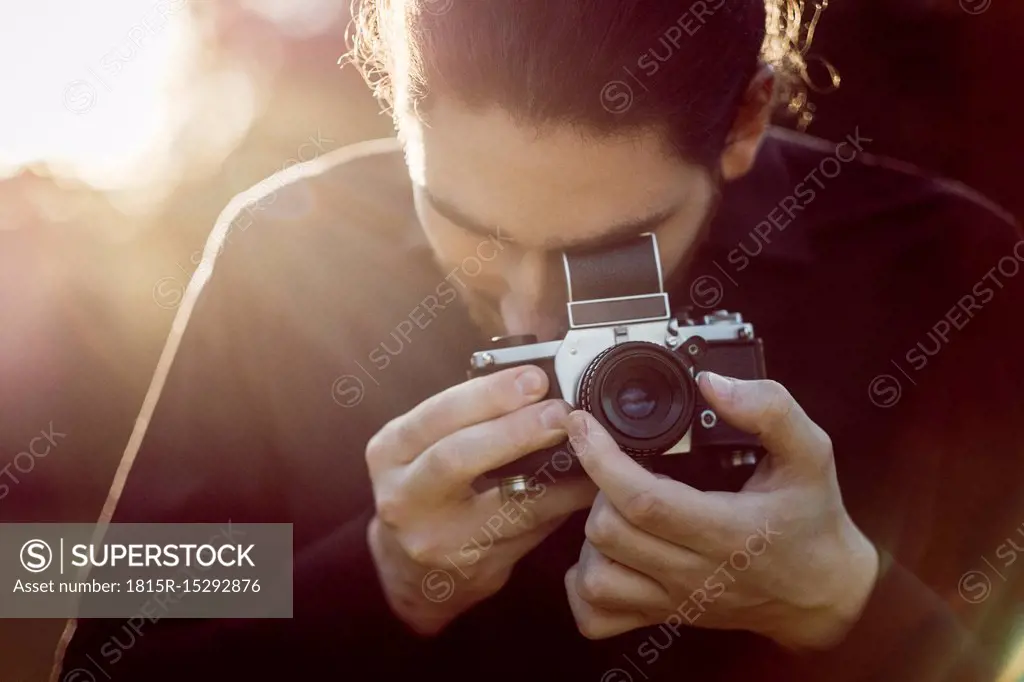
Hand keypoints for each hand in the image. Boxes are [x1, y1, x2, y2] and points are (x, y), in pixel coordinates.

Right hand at [366, 365, 596, 635]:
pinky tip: (587, 485)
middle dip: (516, 430)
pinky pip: (529, 531)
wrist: (410, 568)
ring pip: (504, 505)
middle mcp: (404, 497)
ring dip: (556, 475)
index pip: (437, 415)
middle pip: (457, 458)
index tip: (534, 378)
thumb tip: (533, 377)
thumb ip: (467, 412)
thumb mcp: (424, 444)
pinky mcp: (474, 567)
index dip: (489, 394)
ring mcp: (437, 538)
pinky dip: (562, 504)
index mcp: (390, 452)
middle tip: (560, 412)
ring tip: (588, 450)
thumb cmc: (427, 487)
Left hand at [562, 373, 879, 649]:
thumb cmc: (812, 520)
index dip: (601, 459)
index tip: (583, 424)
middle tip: (612, 463)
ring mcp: (674, 600)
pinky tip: (603, 555)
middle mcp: (693, 572)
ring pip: (596, 578)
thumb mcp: (811, 454)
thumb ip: (770, 411)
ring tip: (612, 508)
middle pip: (608, 533)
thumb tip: (713, 384)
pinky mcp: (664, 616)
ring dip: (589, 539)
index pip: (643, 500)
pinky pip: (598, 616)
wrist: (824, 593)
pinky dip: (584, 586)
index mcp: (725, 531)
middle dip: (596, 488)